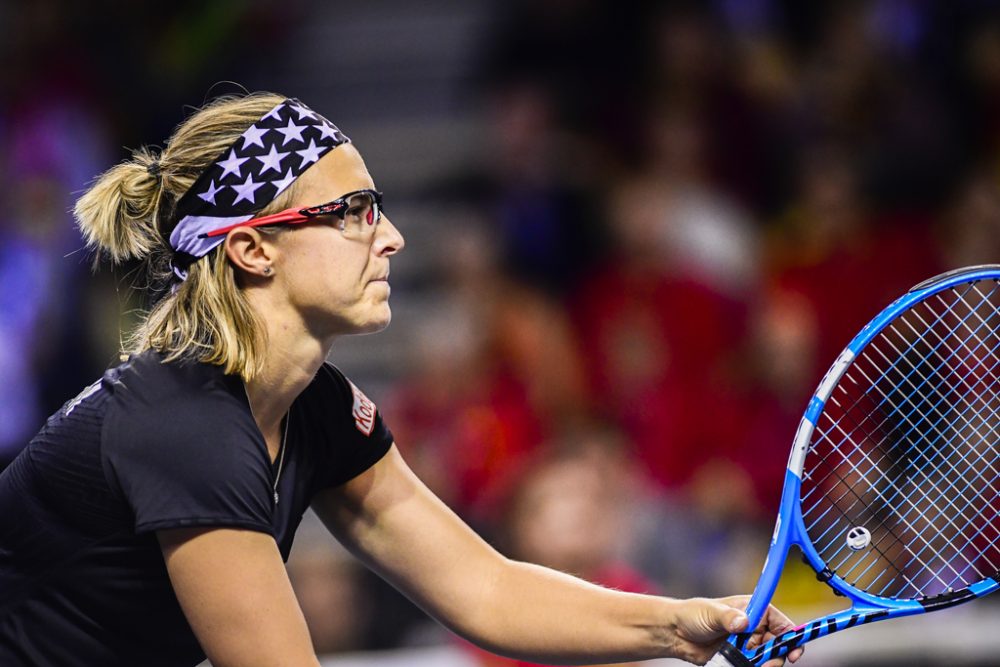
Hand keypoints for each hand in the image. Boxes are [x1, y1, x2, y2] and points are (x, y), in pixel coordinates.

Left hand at [667, 595, 803, 665]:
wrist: (676, 634)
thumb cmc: (692, 615)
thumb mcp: (711, 613)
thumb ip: (728, 618)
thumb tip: (744, 622)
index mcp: (753, 610)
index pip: (781, 622)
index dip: (792, 636)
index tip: (794, 651)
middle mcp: (754, 627)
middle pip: (779, 645)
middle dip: (777, 656)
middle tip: (767, 664)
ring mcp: (748, 644)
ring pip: (769, 658)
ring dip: (764, 664)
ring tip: (752, 665)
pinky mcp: (741, 658)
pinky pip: (755, 666)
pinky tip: (741, 665)